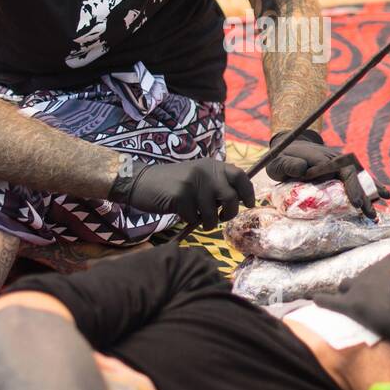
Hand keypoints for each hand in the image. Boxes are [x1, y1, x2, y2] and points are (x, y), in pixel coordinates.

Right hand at [115, 159, 254, 228]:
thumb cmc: (171, 184)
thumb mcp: (196, 177)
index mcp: (211, 165)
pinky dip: (188, 220)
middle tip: (220, 218)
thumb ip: (215, 184)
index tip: (248, 204)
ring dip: (207, 223)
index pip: (240, 176)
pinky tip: (179, 212)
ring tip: (197, 218)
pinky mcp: (180, 195)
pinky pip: (193, 218)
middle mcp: (205, 171)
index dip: (248, 192)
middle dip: (229, 214)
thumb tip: (238, 201)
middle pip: (231, 198)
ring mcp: (193, 183)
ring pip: (212, 214)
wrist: (140, 181)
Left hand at [266, 131, 389, 219]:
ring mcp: (342, 166)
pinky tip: (383, 195)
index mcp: (325, 159)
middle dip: (365, 197)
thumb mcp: (280, 160)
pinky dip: (371, 187)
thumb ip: (289, 165)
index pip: (344, 172)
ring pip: (361, 179)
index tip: (356, 203)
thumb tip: (303, 169)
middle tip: (370, 215)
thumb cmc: (283, 156)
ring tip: (384, 205)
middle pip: (356, 179)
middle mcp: (338, 161)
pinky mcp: (342, 172)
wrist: (290, 146)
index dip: (352, 188)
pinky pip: (359, 180)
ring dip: (372, 192)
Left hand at [312, 248, 389, 342]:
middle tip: (377, 302)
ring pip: (348, 284)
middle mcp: (378, 265)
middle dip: (370, 285)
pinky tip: (315, 300)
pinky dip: (323, 300)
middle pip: (368, 274)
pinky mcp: (352, 304)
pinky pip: (331, 300)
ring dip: (349, 290)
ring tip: (349, 299)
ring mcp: (363, 283)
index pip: (389, 264)